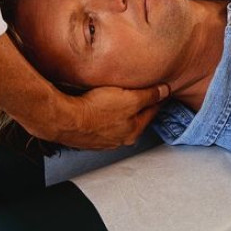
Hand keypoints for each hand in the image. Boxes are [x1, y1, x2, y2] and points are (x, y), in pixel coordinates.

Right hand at [55, 83, 169, 149]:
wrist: (65, 119)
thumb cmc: (96, 109)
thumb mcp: (129, 99)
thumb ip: (149, 96)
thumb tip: (165, 91)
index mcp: (133, 130)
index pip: (152, 111)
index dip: (158, 98)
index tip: (162, 90)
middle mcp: (120, 138)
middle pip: (136, 118)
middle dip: (141, 106)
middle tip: (143, 93)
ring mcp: (104, 139)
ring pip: (119, 122)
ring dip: (122, 111)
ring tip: (120, 98)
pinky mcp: (89, 136)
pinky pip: (103, 123)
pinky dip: (106, 115)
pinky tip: (101, 107)